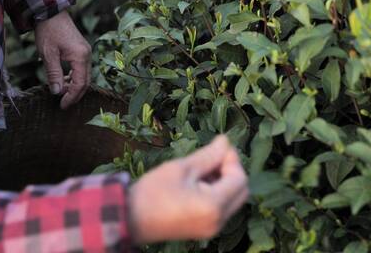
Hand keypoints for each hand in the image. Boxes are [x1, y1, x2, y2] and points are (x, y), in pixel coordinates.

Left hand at [35, 11, 90, 108]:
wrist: (51, 12)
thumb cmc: (48, 31)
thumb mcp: (48, 54)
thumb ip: (53, 74)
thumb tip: (56, 92)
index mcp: (81, 57)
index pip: (80, 83)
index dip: (71, 96)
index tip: (62, 105)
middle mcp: (87, 56)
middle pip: (85, 82)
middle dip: (74, 94)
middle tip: (62, 103)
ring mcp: (86, 53)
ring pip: (84, 76)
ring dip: (73, 86)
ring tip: (59, 91)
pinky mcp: (82, 51)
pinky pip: (81, 69)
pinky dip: (73, 77)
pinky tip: (62, 79)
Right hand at [128, 135, 248, 243]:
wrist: (129, 218)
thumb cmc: (153, 192)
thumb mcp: (182, 168)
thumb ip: (209, 155)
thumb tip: (226, 141)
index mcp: (213, 206)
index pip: (239, 179)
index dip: (232, 159)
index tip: (219, 146)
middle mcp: (218, 221)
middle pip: (241, 191)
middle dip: (232, 171)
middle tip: (214, 156)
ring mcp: (212, 228)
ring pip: (233, 200)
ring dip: (225, 181)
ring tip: (204, 168)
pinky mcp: (205, 230)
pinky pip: (222, 208)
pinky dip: (218, 193)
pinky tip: (200, 182)